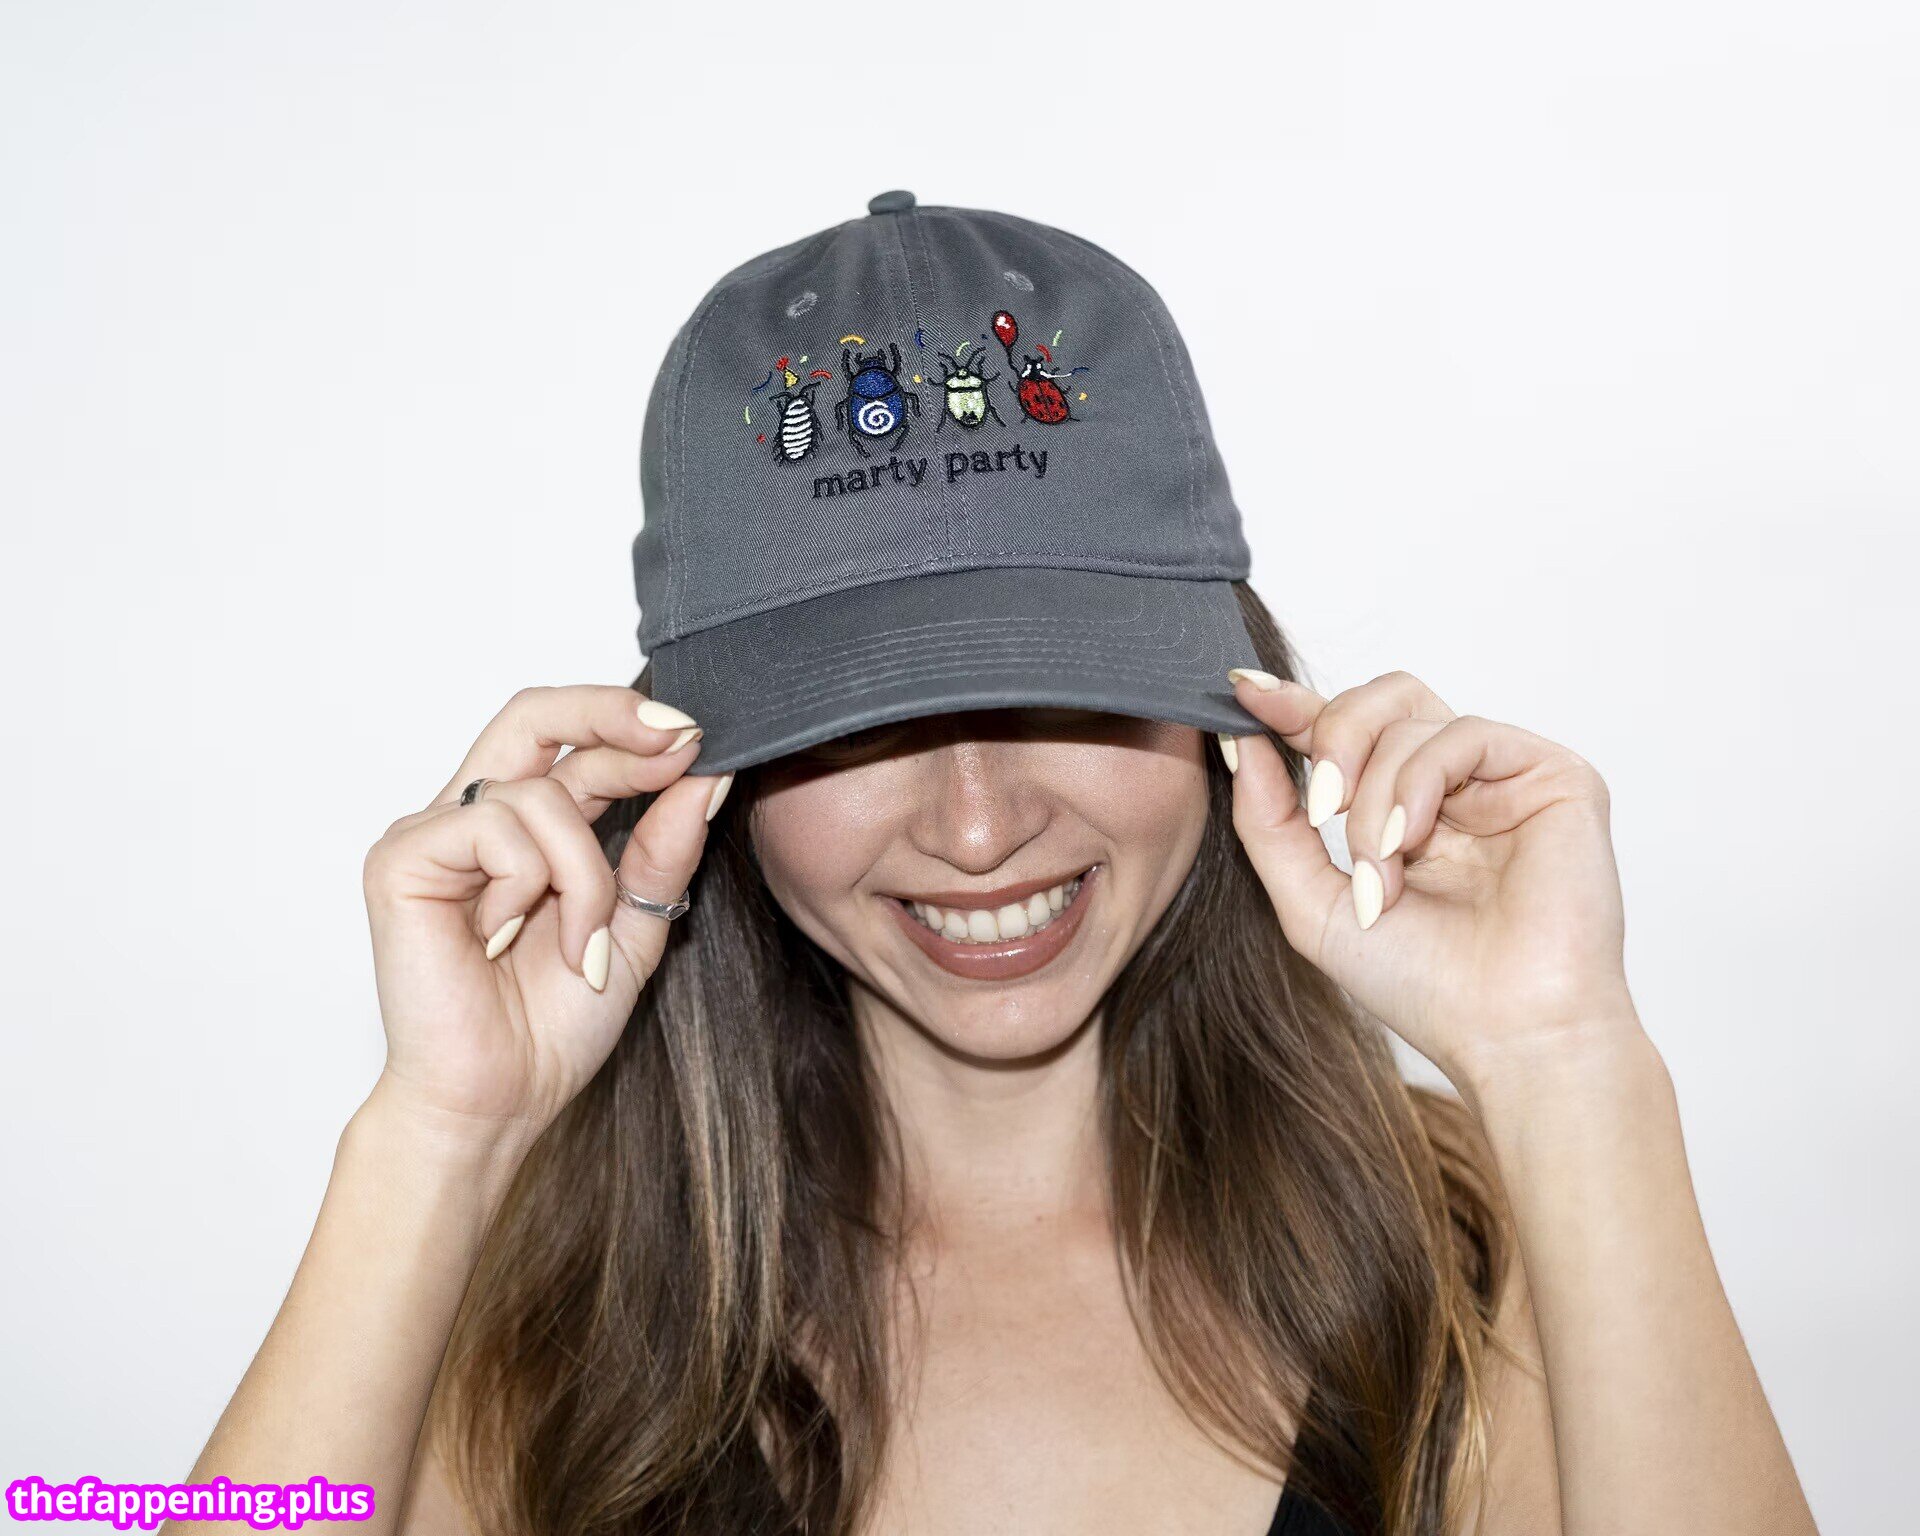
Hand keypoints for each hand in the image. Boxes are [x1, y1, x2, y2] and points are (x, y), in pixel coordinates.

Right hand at [360, 685, 728, 1152]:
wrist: (499, 1100)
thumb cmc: (552, 1026)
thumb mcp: (634, 924)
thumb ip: (662, 850)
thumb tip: (704, 776)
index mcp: (524, 826)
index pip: (574, 741)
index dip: (634, 729)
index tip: (699, 739)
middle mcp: (473, 816)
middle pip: (534, 713)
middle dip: (613, 716)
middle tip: (678, 739)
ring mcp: (431, 833)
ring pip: (537, 793)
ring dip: (583, 872)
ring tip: (576, 945)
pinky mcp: (400, 859)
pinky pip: (492, 828)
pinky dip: (527, 886)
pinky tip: (507, 940)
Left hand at [1217, 668, 1638, 1091]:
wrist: (1506, 1034)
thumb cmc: (1422, 986)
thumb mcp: (1310, 902)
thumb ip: (1269, 821)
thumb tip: (1237, 741)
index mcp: (1404, 812)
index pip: (1345, 733)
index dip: (1293, 707)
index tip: (1241, 692)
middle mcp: (1456, 787)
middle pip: (1381, 700)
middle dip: (1333, 738)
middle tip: (1321, 807)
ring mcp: (1505, 779)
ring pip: (1411, 719)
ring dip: (1376, 795)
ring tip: (1382, 868)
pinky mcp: (1555, 776)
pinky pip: (1464, 734)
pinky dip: (1418, 783)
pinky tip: (1413, 842)